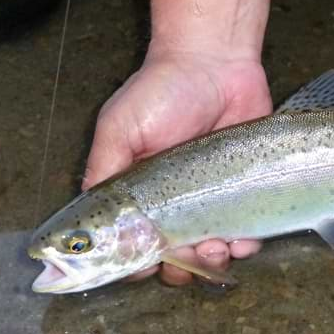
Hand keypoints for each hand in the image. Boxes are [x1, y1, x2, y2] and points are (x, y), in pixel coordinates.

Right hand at [83, 49, 271, 284]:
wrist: (217, 64)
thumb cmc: (161, 92)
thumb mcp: (118, 128)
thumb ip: (102, 172)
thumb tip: (88, 223)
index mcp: (138, 196)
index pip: (132, 246)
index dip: (135, 263)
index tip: (145, 262)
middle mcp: (173, 205)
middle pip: (173, 259)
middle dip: (178, 268)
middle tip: (185, 255)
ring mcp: (210, 202)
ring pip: (209, 255)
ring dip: (211, 263)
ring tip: (216, 248)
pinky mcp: (244, 194)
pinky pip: (245, 237)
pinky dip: (243, 247)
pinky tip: (242, 240)